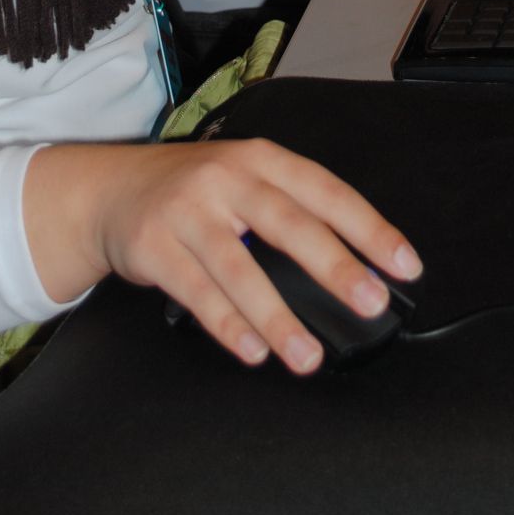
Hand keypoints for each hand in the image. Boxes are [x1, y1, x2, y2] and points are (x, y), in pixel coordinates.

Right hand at [27, 139, 421, 375]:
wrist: (109, 189)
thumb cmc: (194, 191)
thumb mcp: (244, 179)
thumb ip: (291, 211)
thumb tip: (357, 265)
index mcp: (261, 159)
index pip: (325, 190)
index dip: (368, 226)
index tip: (404, 263)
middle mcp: (226, 178)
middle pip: (288, 223)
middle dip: (333, 265)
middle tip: (369, 301)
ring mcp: (187, 211)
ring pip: (240, 267)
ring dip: (278, 316)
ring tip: (307, 355)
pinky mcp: (154, 246)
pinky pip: (197, 291)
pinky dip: (227, 325)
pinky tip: (252, 350)